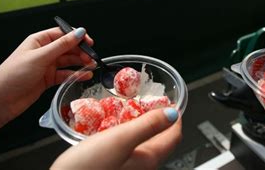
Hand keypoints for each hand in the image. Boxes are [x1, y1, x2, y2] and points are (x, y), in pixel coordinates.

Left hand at [0, 27, 93, 121]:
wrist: (0, 100)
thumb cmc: (13, 75)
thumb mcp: (40, 56)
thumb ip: (62, 45)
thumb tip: (79, 32)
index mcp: (38, 41)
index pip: (62, 34)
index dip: (77, 36)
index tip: (89, 42)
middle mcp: (43, 52)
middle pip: (68, 48)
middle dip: (81, 51)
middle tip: (92, 57)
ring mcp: (46, 66)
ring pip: (68, 62)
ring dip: (80, 63)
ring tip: (92, 66)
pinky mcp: (47, 79)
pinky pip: (65, 75)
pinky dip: (75, 75)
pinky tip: (84, 76)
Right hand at [51, 108, 181, 168]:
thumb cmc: (89, 168)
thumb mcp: (121, 140)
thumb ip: (148, 125)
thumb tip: (173, 114)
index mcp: (148, 159)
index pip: (174, 136)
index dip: (175, 117)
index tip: (172, 101)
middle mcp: (141, 166)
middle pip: (160, 139)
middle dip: (158, 119)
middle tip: (151, 101)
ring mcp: (127, 168)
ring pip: (142, 143)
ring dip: (140, 125)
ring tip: (131, 109)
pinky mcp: (112, 167)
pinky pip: (125, 148)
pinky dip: (124, 133)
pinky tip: (111, 126)